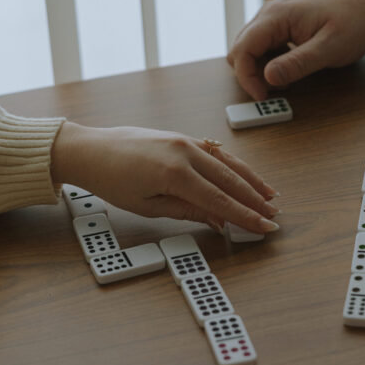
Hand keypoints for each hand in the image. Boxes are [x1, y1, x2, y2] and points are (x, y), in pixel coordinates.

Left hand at [52, 123, 279, 234]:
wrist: (90, 150)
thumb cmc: (112, 180)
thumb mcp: (148, 206)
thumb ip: (188, 210)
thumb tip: (219, 220)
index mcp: (174, 174)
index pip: (219, 199)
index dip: (244, 216)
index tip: (264, 227)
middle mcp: (184, 152)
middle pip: (229, 179)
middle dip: (254, 200)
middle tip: (274, 216)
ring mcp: (185, 141)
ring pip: (227, 162)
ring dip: (250, 180)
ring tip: (269, 196)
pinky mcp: (181, 137)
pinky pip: (215, 152)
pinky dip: (234, 165)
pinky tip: (245, 175)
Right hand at [227, 0, 364, 99]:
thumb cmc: (354, 22)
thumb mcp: (329, 48)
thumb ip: (297, 63)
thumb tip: (268, 78)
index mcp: (277, 15)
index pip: (243, 48)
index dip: (247, 76)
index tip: (263, 96)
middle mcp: (269, 13)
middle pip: (240, 48)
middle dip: (251, 74)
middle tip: (274, 91)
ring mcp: (274, 17)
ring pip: (249, 48)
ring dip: (259, 68)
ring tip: (285, 79)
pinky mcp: (280, 24)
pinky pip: (262, 46)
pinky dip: (268, 62)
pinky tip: (289, 68)